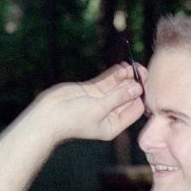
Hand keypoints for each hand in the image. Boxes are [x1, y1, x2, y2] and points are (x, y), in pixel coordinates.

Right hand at [29, 62, 144, 143]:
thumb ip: (118, 97)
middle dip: (135, 83)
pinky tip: (123, 66)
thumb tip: (137, 88)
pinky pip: (106, 81)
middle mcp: (109, 113)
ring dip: (125, 76)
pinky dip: (114, 74)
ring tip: (133, 65)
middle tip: (143, 70)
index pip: (135, 109)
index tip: (144, 83)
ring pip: (117, 86)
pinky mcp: (91, 90)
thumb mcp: (99, 109)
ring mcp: (100, 101)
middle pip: (128, 96)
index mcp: (114, 125)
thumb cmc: (73, 119)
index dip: (140, 96)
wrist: (47, 116)